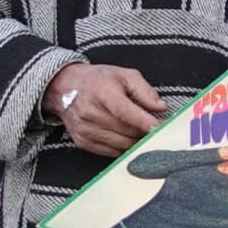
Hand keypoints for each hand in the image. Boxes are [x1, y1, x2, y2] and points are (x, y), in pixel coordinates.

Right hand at [46, 63, 164, 157]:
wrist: (65, 87)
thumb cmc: (97, 80)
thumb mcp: (125, 75)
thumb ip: (145, 91)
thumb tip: (160, 108)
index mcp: (103, 94)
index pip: (127, 113)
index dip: (146, 123)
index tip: (162, 128)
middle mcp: (91, 114)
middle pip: (128, 131)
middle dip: (146, 131)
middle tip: (158, 127)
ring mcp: (86, 130)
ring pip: (122, 145)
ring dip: (136, 140)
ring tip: (143, 130)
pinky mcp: (83, 142)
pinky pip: (112, 152)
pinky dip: (124, 147)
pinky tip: (128, 136)